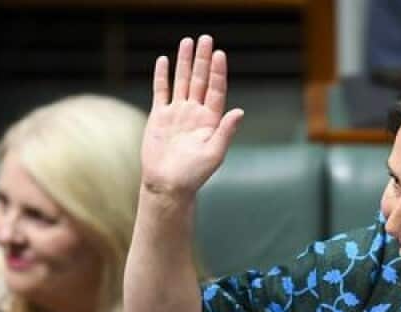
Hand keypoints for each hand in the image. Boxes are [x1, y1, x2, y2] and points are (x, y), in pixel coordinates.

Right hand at [141, 35, 242, 197]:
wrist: (168, 184)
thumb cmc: (194, 174)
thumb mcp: (215, 153)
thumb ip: (226, 131)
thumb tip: (240, 111)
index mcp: (211, 120)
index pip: (216, 90)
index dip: (218, 72)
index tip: (219, 54)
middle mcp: (195, 113)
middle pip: (200, 80)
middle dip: (202, 59)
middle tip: (206, 38)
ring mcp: (177, 113)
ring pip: (181, 81)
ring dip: (184, 62)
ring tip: (187, 42)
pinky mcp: (160, 116)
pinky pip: (161, 91)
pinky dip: (162, 76)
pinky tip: (165, 60)